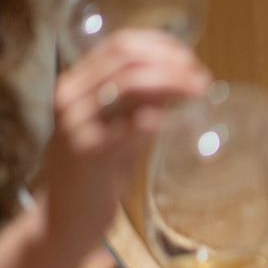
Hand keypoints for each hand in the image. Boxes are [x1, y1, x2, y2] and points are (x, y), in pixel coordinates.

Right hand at [40, 29, 210, 252]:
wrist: (65, 222)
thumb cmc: (96, 178)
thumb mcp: (119, 133)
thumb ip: (142, 108)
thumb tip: (179, 85)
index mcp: (76, 86)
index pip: (119, 46)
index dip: (160, 45)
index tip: (191, 59)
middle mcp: (71, 97)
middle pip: (126, 59)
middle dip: (171, 63)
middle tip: (202, 79)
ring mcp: (76, 124)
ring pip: (129, 85)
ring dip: (172, 83)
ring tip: (199, 92)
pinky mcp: (88, 154)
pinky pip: (130, 126)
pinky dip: (161, 118)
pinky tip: (184, 122)